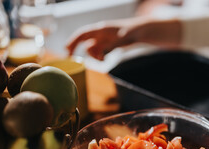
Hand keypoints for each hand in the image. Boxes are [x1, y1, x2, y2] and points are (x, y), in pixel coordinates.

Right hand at [66, 18, 181, 60]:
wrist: (141, 32)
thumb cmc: (132, 32)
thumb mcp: (120, 40)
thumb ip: (108, 45)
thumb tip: (96, 50)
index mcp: (101, 29)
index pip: (82, 34)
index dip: (72, 41)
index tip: (66, 50)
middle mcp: (100, 33)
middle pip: (84, 41)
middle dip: (78, 48)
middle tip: (71, 58)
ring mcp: (104, 39)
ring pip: (92, 48)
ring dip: (93, 56)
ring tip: (102, 59)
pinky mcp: (108, 44)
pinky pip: (99, 51)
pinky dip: (99, 56)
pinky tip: (104, 59)